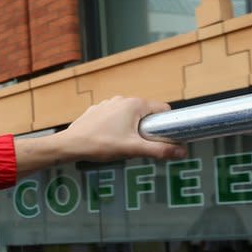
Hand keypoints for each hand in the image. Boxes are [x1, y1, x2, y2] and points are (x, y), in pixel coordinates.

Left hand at [54, 96, 185, 162]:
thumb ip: (159, 150)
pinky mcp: (97, 111)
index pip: (163, 110)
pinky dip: (117, 128)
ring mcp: (108, 103)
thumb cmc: (100, 144)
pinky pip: (115, 118)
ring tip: (122, 144)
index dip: (166, 125)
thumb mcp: (133, 149)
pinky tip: (109, 140)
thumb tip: (182, 152)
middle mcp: (122, 99)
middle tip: (139, 145)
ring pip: (130, 116)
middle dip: (147, 130)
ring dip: (132, 129)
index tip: (163, 138)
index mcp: (135, 104)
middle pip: (146, 114)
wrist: (69, 145)